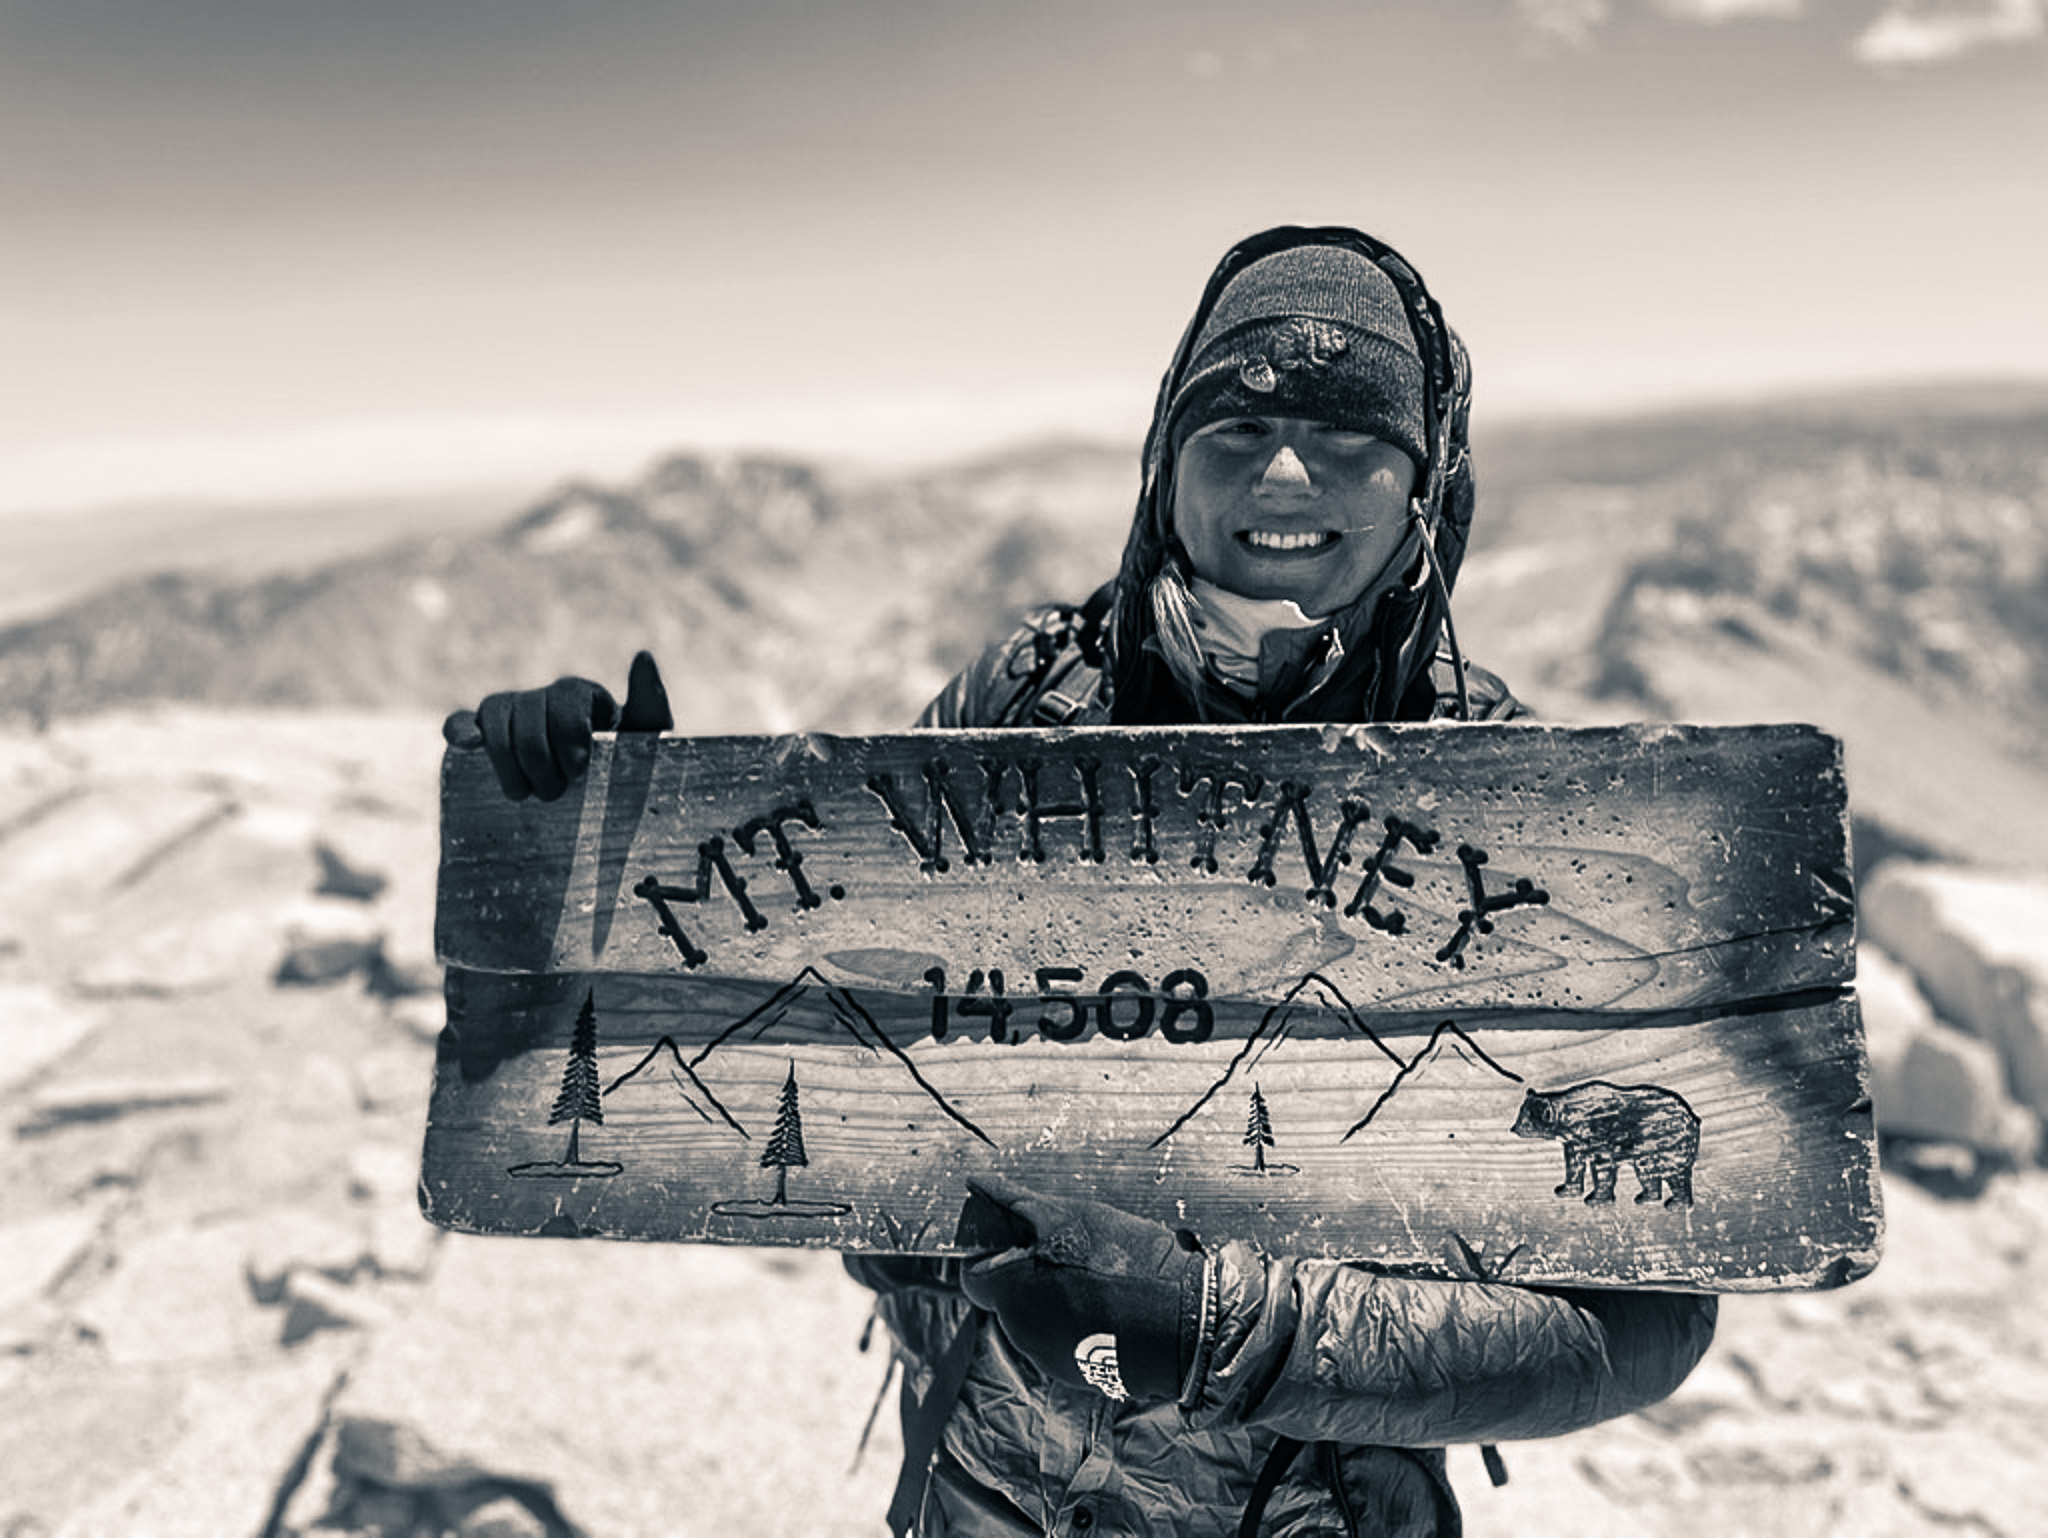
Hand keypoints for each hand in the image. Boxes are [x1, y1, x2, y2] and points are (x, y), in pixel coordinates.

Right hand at [442, 650, 671, 801]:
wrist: (600, 795)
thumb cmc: (627, 764)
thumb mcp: (647, 737)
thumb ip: (650, 701)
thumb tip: (643, 655)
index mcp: (581, 695)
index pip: (567, 697)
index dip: (569, 732)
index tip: (579, 768)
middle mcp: (543, 698)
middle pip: (528, 713)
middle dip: (539, 758)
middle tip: (556, 792)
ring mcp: (512, 714)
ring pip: (495, 716)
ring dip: (505, 757)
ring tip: (524, 793)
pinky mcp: (485, 734)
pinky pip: (463, 721)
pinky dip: (460, 729)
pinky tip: (465, 745)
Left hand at [958, 1176, 1206, 1403]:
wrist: (1186, 1324)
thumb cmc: (1127, 1262)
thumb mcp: (1070, 1217)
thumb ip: (1018, 1205)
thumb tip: (977, 1184)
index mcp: (1012, 1291)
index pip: (974, 1274)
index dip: (992, 1253)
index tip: (1016, 1238)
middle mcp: (1022, 1331)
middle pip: (1007, 1295)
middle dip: (1028, 1272)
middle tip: (1069, 1249)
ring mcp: (1050, 1357)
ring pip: (1037, 1316)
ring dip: (1055, 1295)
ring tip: (1098, 1275)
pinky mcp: (1078, 1374)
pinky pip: (1063, 1339)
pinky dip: (1078, 1320)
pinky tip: (1110, 1303)